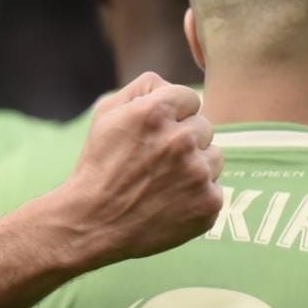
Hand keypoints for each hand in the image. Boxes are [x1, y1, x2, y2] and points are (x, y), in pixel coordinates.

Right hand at [55, 73, 222, 266]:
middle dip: (184, 139)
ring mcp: (198, 174)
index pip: (190, 97)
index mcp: (156, 112)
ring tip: (163, 181)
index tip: (156, 132)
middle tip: (156, 160)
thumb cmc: (99, 166)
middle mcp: (181, 140)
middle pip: (204, 126)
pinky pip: (214, 188)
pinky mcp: (209, 204)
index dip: (173, 114)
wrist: (93, 223)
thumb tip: (170, 84)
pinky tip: (171, 201)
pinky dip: (197, 195)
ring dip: (195, 165)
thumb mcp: (106, 113)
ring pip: (214, 157)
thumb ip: (143, 88)